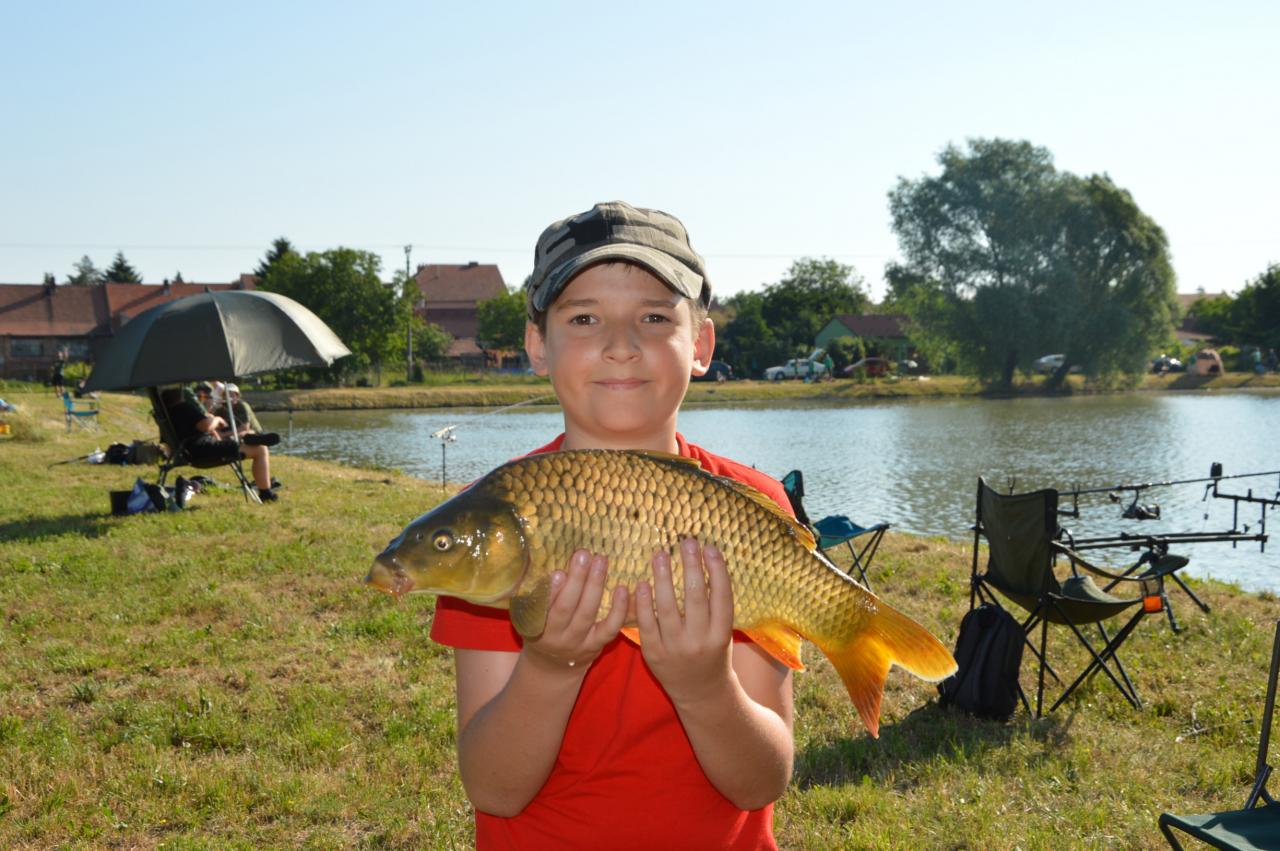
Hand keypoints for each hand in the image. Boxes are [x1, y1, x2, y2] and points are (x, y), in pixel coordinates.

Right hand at [521, 549, 627, 675]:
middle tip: (584, 555)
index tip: (558, 572)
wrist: (554, 666)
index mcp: (535, 626)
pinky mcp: (597, 645)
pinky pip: (610, 628)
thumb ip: (542, 596)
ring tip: (600, 561)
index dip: (551, 591)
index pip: (542, 607)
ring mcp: (577, 642)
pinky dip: (618, 609)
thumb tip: (558, 569)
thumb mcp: (534, 616)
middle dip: (576, 580)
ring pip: (587, 614)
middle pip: (566, 607)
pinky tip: (622, 589)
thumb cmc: (544, 630)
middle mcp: (556, 636)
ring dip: (595, 585)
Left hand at [636, 539, 734, 706]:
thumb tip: (705, 563)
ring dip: (663, 579)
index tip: (710, 547)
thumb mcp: (722, 632)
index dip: (717, 571)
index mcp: (721, 635)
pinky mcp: (654, 655)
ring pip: (668, 609)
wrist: (700, 694)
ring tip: (660, 555)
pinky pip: (647, 625)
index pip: (722, 597)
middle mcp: (700, 642)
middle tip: (686, 542)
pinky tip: (642, 583)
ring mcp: (675, 649)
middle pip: (695, 599)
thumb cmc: (712, 654)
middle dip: (691, 567)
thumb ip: (715, 606)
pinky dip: (644, 604)